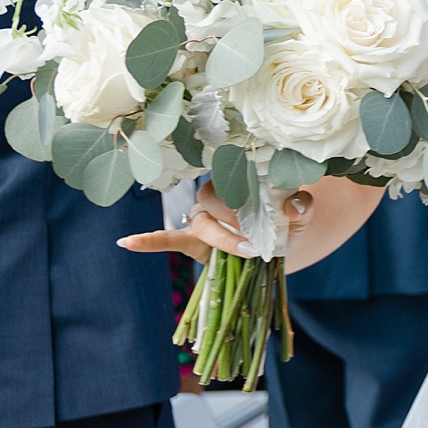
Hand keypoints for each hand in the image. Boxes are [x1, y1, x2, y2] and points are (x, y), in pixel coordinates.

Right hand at [118, 184, 314, 263]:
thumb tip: (295, 203)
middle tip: (261, 238)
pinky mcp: (194, 243)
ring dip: (222, 237)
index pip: (232, 177)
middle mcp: (217, 198)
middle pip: (215, 201)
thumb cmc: (287, 224)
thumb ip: (301, 206)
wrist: (280, 247)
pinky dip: (149, 240)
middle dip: (237, 219)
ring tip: (248, 250)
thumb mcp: (300, 216)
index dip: (245, 190)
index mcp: (240, 182)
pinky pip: (167, 238)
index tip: (267, 207)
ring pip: (201, 222)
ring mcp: (203, 221)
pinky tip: (127, 242)